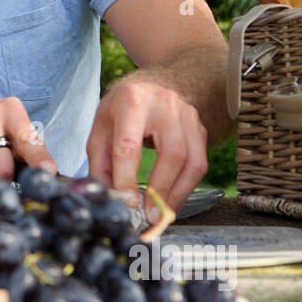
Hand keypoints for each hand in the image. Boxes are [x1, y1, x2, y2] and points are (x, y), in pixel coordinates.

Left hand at [87, 76, 207, 221]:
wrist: (151, 86)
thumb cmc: (121, 110)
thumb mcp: (100, 129)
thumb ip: (100, 164)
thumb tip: (108, 197)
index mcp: (132, 101)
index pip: (129, 145)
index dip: (127, 178)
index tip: (127, 202)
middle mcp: (165, 104)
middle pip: (172, 153)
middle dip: (160, 190)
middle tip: (149, 215)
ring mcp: (188, 115)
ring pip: (192, 161)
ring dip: (177, 193)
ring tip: (162, 213)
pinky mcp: (200, 128)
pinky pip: (200, 163)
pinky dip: (187, 187)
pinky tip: (173, 199)